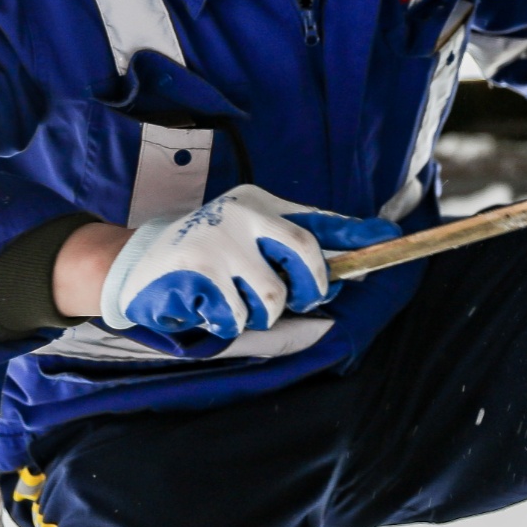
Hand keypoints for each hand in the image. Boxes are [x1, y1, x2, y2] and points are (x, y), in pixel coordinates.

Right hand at [99, 185, 399, 339]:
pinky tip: (205, 306)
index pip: (318, 221)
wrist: (135, 262)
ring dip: (258, 314)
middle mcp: (242, 214)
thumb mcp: (248, 240)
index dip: (357, 235)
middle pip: (306, 256)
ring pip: (273, 298)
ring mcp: (218, 240)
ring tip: (232, 300)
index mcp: (260, 205)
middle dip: (309, 288)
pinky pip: (235, 316)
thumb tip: (357, 264)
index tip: (391, 239)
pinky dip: (225, 322)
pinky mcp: (196, 269)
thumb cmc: (205, 255)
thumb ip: (294, 249)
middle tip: (292, 298)